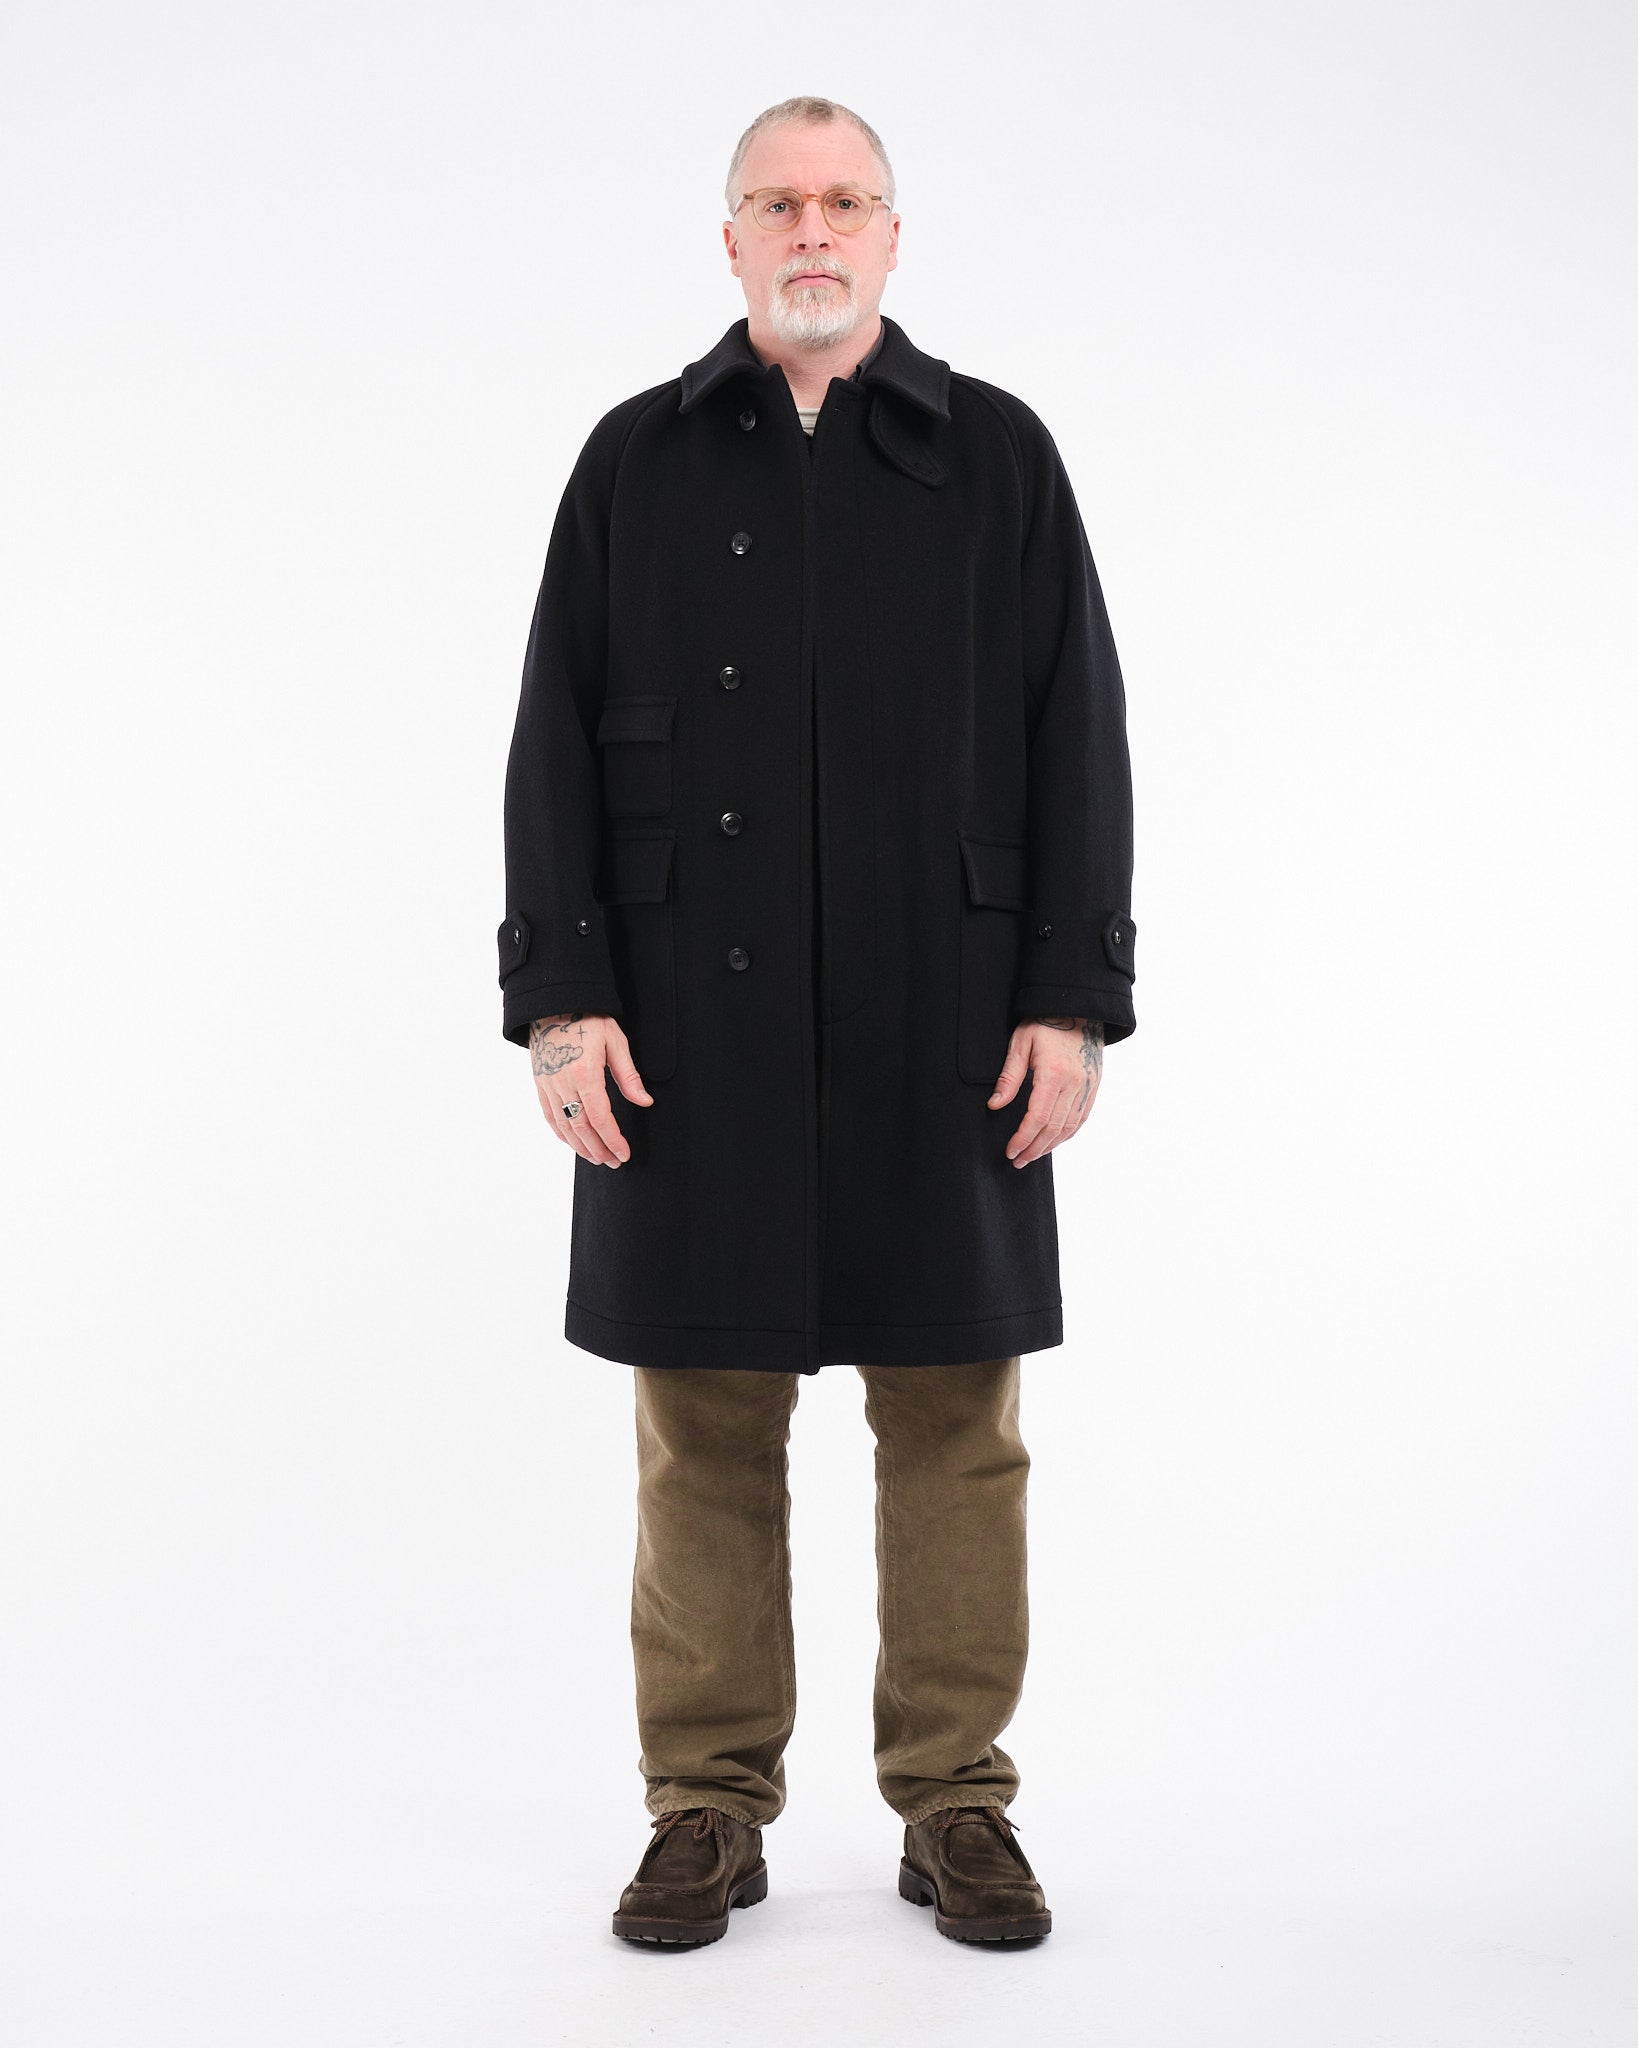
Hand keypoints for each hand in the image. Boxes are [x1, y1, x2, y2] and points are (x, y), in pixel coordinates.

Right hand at [528, 1012, 652, 1165]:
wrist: (554, 1003)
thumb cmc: (588, 1018)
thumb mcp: (615, 1041)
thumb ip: (628, 1075)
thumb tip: (645, 1102)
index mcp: (584, 1074)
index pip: (601, 1118)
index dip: (613, 1140)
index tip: (624, 1154)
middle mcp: (563, 1084)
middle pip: (582, 1128)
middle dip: (599, 1149)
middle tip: (614, 1162)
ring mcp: (548, 1085)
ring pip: (564, 1127)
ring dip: (581, 1147)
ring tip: (597, 1158)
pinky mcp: (540, 1084)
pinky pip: (550, 1116)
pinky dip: (562, 1134)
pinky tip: (574, 1143)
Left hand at [987, 1016, 1104, 1166]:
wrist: (1079, 1009)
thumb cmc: (1046, 1023)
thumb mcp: (1021, 1043)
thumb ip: (1009, 1077)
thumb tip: (994, 1105)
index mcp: (1053, 1073)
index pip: (1037, 1117)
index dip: (1023, 1138)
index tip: (1011, 1151)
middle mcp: (1074, 1084)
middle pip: (1053, 1128)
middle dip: (1034, 1148)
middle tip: (1018, 1160)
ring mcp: (1087, 1087)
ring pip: (1069, 1127)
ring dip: (1050, 1145)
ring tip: (1033, 1155)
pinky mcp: (1094, 1087)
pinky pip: (1081, 1118)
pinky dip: (1067, 1134)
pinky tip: (1054, 1141)